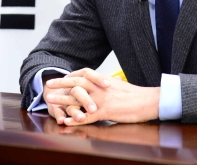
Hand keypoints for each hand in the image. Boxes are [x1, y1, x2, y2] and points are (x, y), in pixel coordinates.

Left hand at [45, 68, 159, 125]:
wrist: (148, 101)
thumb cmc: (136, 95)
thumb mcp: (120, 85)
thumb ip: (109, 84)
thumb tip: (105, 82)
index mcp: (104, 81)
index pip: (84, 75)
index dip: (71, 76)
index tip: (61, 78)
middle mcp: (101, 88)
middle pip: (77, 83)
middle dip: (61, 83)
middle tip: (49, 85)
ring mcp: (102, 99)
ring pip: (78, 98)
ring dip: (63, 99)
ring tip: (51, 101)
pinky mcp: (106, 112)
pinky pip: (87, 116)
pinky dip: (75, 119)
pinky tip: (66, 121)